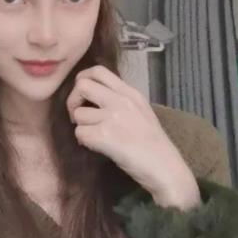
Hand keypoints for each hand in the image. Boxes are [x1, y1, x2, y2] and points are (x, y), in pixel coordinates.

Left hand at [66, 65, 200, 209]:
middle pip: (82, 86)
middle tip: (78, 116)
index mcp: (130, 93)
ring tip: (95, 136)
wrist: (164, 167)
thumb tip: (93, 98)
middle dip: (73, 101)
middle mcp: (121, 101)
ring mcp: (112, 117)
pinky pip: (80, 133)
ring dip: (82, 127)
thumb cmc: (153, 144)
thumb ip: (120, 100)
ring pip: (78, 114)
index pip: (98, 71)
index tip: (82, 96)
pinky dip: (85, 142)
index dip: (82, 80)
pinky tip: (98, 147)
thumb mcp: (140, 111)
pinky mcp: (104, 136)